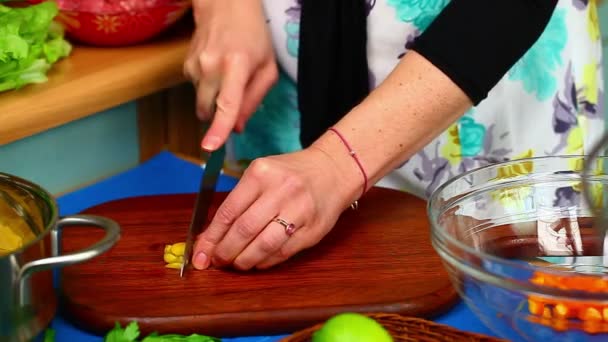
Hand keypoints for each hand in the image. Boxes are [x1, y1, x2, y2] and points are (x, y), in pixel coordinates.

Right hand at [183, 0, 277, 150]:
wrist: (224, 6)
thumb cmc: (253, 36)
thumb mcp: (267, 68)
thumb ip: (254, 100)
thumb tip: (237, 128)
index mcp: (237, 65)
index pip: (227, 104)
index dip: (219, 129)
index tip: (210, 148)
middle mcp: (211, 66)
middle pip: (209, 111)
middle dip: (221, 117)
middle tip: (237, 100)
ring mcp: (194, 66)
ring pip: (202, 104)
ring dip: (215, 101)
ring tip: (229, 77)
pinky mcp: (185, 67)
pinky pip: (197, 92)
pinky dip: (208, 89)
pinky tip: (217, 71)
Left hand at [191, 147, 355, 270]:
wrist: (332, 171)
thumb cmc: (290, 174)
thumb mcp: (262, 174)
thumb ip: (237, 202)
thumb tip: (209, 237)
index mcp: (262, 173)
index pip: (229, 211)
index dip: (211, 237)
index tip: (200, 253)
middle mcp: (281, 190)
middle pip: (245, 230)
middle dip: (225, 251)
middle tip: (216, 261)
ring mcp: (300, 211)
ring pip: (264, 245)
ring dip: (244, 260)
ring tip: (236, 264)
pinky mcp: (313, 229)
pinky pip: (283, 252)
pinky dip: (265, 261)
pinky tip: (257, 261)